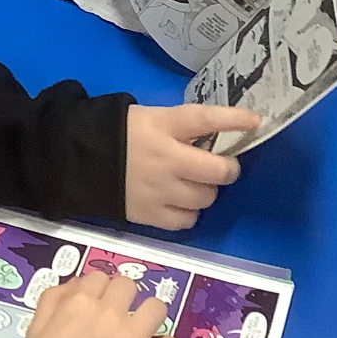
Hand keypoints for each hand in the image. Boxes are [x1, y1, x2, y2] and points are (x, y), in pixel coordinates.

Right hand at [0, 272, 179, 337]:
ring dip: (149, 317)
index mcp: (79, 304)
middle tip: (117, 321)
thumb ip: (52, 301)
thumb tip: (75, 286)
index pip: (100, 278)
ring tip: (140, 335)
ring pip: (157, 308)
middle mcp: (109, 315)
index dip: (99, 291)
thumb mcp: (34, 331)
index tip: (97, 307)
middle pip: (129, 286)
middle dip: (123, 299)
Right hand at [127, 104, 258, 228]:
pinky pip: (188, 220)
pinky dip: (190, 212)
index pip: (206, 119)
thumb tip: (219, 135)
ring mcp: (160, 190)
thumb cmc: (121, 134)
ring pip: (206, 197)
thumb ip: (183, 126)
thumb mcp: (152, 117)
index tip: (256, 121)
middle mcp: (166, 159)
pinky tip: (180, 202)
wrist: (80, 160)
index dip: (234, 120)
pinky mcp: (151, 215)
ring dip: (207, 190)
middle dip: (227, 169)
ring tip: (194, 184)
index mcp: (164, 126)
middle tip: (220, 166)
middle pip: (217, 170)